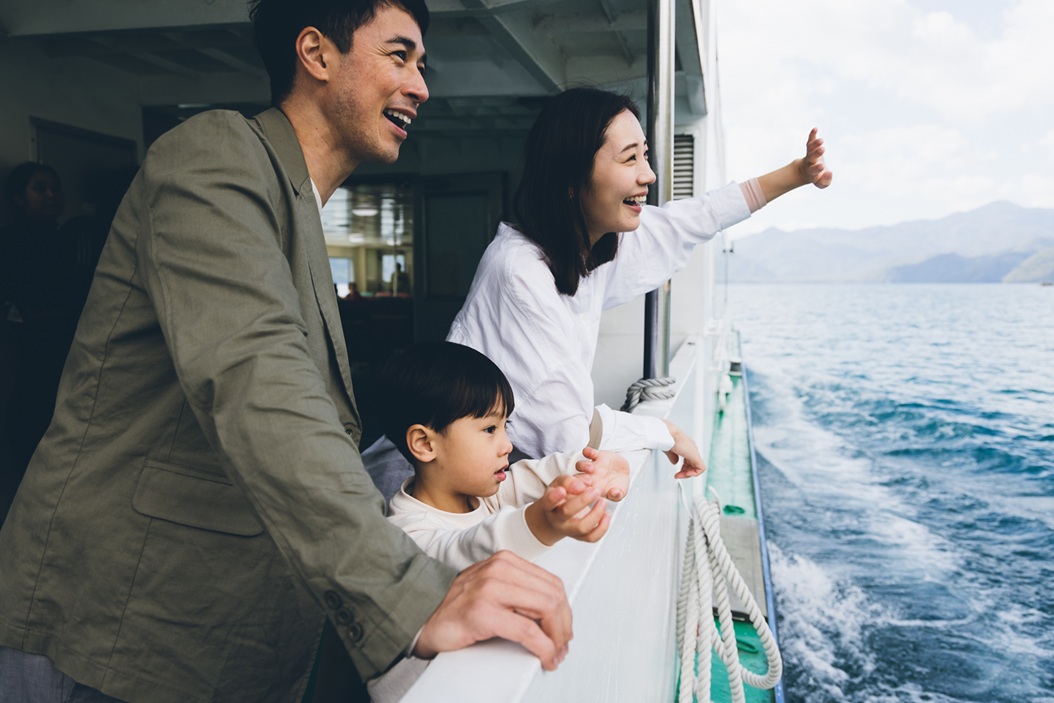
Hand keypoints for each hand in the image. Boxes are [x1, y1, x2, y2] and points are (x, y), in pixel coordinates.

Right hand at [413, 551, 571, 670]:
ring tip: (554, 653)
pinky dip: (542, 647)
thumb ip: (518, 592)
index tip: (563, 630)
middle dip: (564, 625)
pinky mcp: (482, 612)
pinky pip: (526, 631)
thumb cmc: (455, 608)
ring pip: (546, 609)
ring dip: (557, 637)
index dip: (564, 611)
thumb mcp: (492, 589)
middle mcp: (499, 569)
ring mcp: (490, 588)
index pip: (551, 583)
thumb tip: (554, 614)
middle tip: (562, 646)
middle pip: (553, 595)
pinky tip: (544, 657)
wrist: (420, 616)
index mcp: (505, 561)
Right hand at [526, 475, 608, 545]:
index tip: (562, 490)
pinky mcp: (579, 537)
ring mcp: (568, 530)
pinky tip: (606, 514)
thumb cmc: (558, 499)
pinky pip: (592, 537)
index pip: (548, 502)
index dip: (554, 497)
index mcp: (549, 505)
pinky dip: (603, 527)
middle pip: (567, 512)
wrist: (554, 519)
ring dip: (596, 513)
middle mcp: (557, 519)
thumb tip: (584, 484)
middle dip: (582, 500)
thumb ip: (569, 481)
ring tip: (603, 501)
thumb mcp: (558, 485)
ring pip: (582, 527)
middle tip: (595, 490)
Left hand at [575, 447, 629, 500]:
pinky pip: (588, 452)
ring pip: (580, 465)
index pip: (581, 492)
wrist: (623, 472)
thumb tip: (614, 493)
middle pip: (577, 479)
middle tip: (587, 482)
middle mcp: (589, 477)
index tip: (588, 493)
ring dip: (583, 466)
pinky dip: (588, 451)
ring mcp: (592, 466)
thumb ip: (617, 496)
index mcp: (593, 489)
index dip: (581, 492)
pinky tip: (591, 453)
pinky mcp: (597, 455)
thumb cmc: (618, 484)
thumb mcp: (621, 493)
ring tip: (591, 469)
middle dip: (578, 480)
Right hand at [662, 420, 706, 478]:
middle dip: (685, 472)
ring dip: (688, 474)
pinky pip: (701, 468)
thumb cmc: (667, 438)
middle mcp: (692, 449)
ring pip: (697, 467)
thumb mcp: (669, 450)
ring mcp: (694, 452)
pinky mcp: (696, 456)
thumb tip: (674, 462)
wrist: (668, 433)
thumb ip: (673, 457)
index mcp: (686, 446)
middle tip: (678, 476)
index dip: (684, 468)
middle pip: (693, 465)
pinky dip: (694, 473)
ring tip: (680, 475)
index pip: (689, 461)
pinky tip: (686, 474)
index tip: (677, 472)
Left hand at [797, 127, 832, 188]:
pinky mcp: (810, 147)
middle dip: (816, 153)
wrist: (805, 171)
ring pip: (810, 148)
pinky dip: (812, 135)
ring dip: (815, 144)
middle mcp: (809, 162)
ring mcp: (809, 154)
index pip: (813, 170)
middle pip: (811, 157)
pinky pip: (810, 140)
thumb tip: (829, 173)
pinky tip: (815, 128)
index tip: (822, 166)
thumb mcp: (822, 183)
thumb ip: (826, 181)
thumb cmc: (817, 178)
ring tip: (821, 140)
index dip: (817, 168)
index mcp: (812, 172)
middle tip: (822, 149)